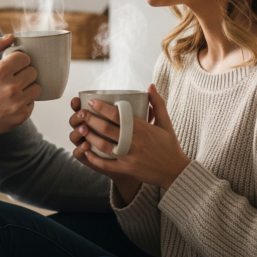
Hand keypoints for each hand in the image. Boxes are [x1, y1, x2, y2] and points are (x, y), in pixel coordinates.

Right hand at [0, 34, 40, 135]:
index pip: (24, 58)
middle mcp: (10, 87)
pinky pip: (33, 102)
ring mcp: (18, 102)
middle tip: (13, 78)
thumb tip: (12, 37)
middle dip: (24, 73)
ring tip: (15, 90)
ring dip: (28, 87)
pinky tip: (13, 102)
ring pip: (37, 87)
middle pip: (33, 71)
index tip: (12, 66)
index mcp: (0, 71)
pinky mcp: (22, 115)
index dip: (18, 61)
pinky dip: (25, 101)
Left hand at [71, 84, 189, 199]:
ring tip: (80, 129)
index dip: (102, 108)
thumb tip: (150, 85)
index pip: (118, 116)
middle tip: (80, 113)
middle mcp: (134, 142)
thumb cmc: (170, 145)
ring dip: (90, 137)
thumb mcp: (166, 123)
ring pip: (104, 146)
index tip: (91, 102)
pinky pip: (106, 165)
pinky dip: (94, 159)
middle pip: (106, 129)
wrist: (175, 172)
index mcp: (143, 129)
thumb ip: (158, 103)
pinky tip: (86, 151)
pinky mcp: (127, 170)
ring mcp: (129, 157)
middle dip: (90, 120)